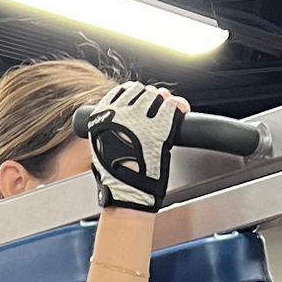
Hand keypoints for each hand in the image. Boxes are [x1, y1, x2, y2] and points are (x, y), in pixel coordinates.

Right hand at [85, 82, 185, 213]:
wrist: (126, 191)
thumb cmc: (114, 175)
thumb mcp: (101, 145)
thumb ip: (110, 126)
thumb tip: (125, 114)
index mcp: (104, 114)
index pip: (123, 90)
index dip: (135, 93)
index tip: (140, 98)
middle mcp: (121, 112)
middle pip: (142, 91)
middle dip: (151, 97)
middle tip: (157, 106)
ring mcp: (141, 119)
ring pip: (158, 96)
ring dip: (164, 101)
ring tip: (168, 111)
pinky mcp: (160, 127)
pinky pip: (172, 107)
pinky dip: (178, 108)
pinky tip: (179, 113)